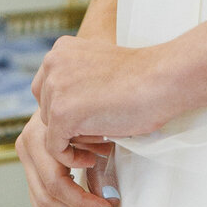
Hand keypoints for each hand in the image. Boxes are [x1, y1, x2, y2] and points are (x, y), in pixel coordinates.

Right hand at [15, 111, 118, 206]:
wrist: (70, 89)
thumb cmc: (87, 101)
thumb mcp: (93, 122)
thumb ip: (96, 151)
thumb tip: (109, 193)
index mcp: (39, 134)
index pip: (56, 183)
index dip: (82, 201)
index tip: (105, 206)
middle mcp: (27, 145)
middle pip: (48, 198)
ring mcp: (26, 156)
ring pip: (42, 206)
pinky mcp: (29, 166)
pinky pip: (40, 202)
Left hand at [31, 36, 175, 163]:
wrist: (160, 79)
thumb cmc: (140, 76)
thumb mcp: (97, 67)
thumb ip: (77, 78)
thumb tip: (69, 106)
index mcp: (61, 49)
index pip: (47, 89)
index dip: (67, 108)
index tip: (90, 119)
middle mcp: (53, 63)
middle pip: (46, 109)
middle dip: (68, 125)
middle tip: (96, 135)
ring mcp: (55, 88)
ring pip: (50, 129)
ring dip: (74, 140)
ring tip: (101, 142)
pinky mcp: (62, 113)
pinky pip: (55, 147)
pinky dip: (72, 158)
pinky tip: (93, 155)